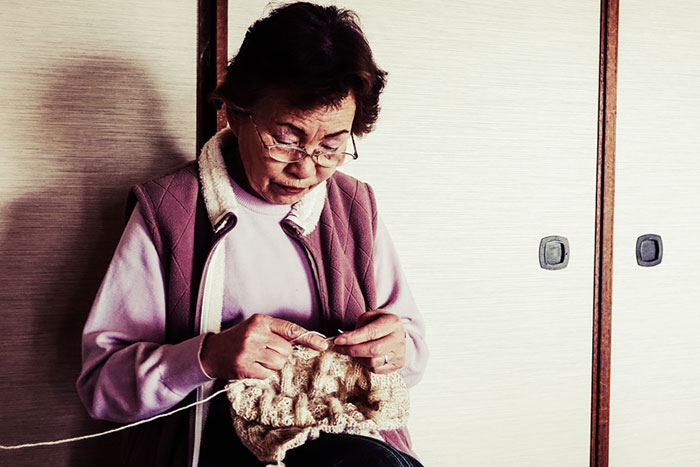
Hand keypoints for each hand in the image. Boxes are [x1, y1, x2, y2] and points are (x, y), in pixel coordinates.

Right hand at [199, 314, 327, 379]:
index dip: (309, 338)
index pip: (291, 329)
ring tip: (259, 359)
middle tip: (267, 352)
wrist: (212, 352)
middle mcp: (255, 334)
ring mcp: (249, 351)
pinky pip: (267, 374)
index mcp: (261, 321)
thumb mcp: (257, 328)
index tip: (322, 345)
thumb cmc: (239, 339)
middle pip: (287, 349)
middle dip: (281, 354)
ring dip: (273, 365)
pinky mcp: (244, 367)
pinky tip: (253, 366)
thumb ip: (278, 333)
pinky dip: (263, 373)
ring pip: (279, 362)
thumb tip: (305, 341)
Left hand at [333, 310, 405, 373]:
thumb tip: (344, 340)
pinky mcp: (398, 364)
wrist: (397, 332)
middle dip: (352, 350)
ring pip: (373, 362)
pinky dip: (366, 364)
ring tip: (352, 351)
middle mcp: (399, 339)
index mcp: (393, 323)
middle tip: (339, 348)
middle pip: (373, 350)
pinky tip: (363, 357)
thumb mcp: (370, 317)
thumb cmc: (380, 322)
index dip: (353, 338)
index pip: (371, 332)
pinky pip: (376, 369)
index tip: (338, 341)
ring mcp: (400, 353)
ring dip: (358, 358)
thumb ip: (359, 327)